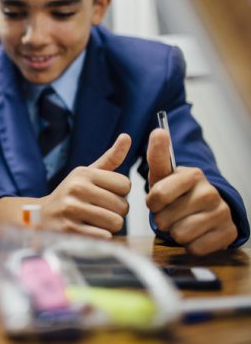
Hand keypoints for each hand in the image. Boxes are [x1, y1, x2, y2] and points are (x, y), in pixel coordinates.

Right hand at [37, 133, 131, 238]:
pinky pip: (103, 236)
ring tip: (94, 221)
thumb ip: (110, 159)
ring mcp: (72, 209)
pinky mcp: (70, 230)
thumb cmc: (70, 195)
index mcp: (84, 174)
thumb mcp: (86, 174)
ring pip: (115, 222)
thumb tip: (127, 136)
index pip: (125, 184)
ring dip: (109, 226)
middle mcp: (77, 188)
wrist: (40, 217)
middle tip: (99, 211)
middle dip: (116, 212)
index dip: (120, 193)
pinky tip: (88, 230)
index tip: (106, 195)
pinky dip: (101, 237)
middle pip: (123, 206)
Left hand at [146, 128, 236, 254]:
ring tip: (181, 222)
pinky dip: (190, 244)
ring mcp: (222, 213)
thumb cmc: (178, 191)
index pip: (157, 196)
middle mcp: (210, 192)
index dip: (152, 203)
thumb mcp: (163, 174)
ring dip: (175, 233)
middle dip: (163, 219)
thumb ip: (157, 154)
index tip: (157, 200)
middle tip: (171, 213)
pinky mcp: (228, 234)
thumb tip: (158, 131)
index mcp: (193, 174)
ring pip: (180, 235)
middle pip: (166, 219)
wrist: (207, 209)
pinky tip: (195, 233)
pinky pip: (195, 248)